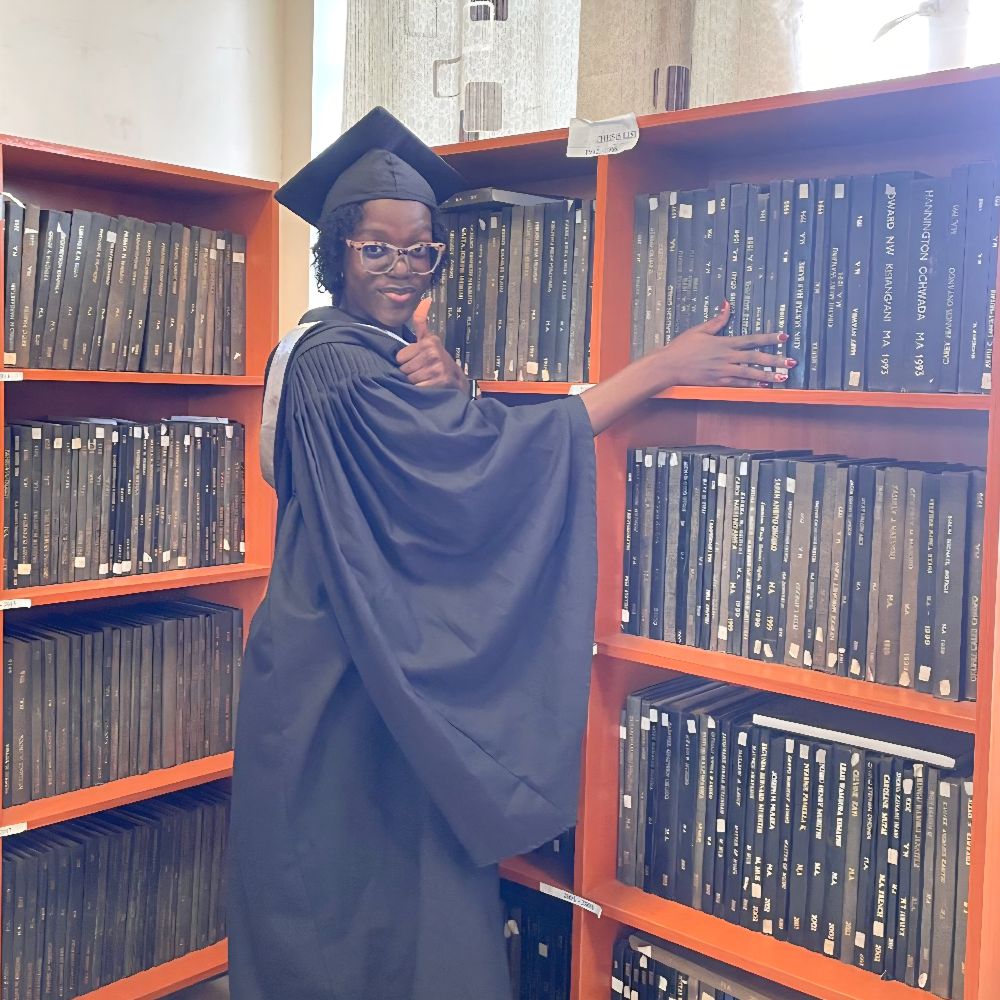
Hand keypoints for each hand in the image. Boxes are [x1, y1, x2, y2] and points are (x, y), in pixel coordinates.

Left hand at [396, 297, 466, 388]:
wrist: (456, 381)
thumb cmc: (437, 360)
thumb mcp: (429, 339)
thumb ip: (421, 322)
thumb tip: (426, 299)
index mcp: (429, 341)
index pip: (399, 357)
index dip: (406, 361)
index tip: (417, 360)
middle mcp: (433, 352)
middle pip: (403, 368)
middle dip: (410, 372)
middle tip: (423, 371)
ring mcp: (437, 367)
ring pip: (409, 378)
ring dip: (415, 381)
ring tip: (426, 378)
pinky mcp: (439, 381)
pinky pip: (417, 387)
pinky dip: (421, 389)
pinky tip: (429, 385)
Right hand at [656, 300, 792, 388]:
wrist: (669, 365)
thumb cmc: (682, 347)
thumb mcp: (700, 329)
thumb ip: (717, 320)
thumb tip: (728, 305)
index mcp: (724, 342)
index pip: (752, 339)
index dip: (770, 338)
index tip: (784, 337)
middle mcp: (726, 357)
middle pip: (756, 357)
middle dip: (776, 359)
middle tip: (791, 361)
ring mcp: (723, 371)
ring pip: (750, 372)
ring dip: (768, 375)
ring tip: (783, 377)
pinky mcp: (718, 382)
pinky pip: (738, 384)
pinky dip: (752, 384)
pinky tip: (763, 385)